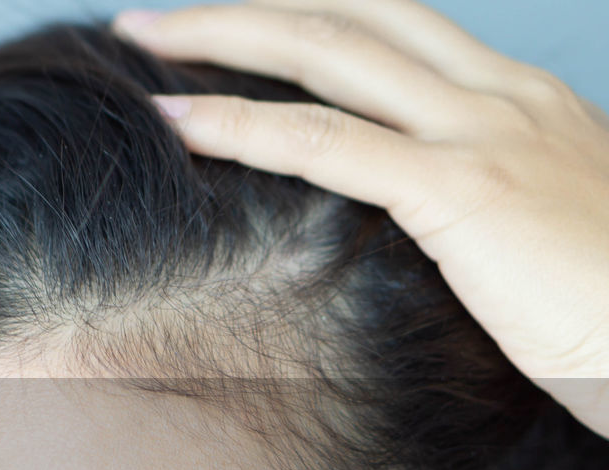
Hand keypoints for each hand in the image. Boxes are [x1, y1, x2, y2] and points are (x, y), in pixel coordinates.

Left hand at [112, 0, 608, 438]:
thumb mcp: (545, 227)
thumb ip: (482, 199)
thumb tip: (423, 218)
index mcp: (518, 99)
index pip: (393, 26)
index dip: (305, 14)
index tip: (238, 26)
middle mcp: (499, 94)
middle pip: (350, 14)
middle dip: (248, 9)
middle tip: (161, 20)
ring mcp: (482, 133)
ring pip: (329, 54)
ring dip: (223, 40)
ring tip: (144, 39)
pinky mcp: (462, 190)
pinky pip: (329, 144)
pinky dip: (244, 127)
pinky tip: (180, 124)